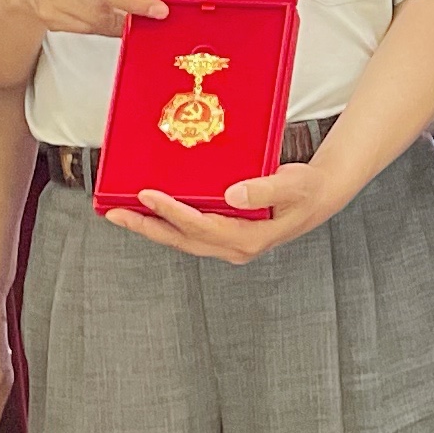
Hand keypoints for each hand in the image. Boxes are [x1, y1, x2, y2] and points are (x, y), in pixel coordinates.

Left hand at [106, 147, 372, 265]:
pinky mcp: (225, 237)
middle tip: (114, 214)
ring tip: (120, 214)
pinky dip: (166, 224)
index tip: (148, 195)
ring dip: (150, 227)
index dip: (172, 211)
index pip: (201, 226)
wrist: (319, 197)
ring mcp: (228, 245)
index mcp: (248, 238)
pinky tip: (150, 212)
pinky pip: (189, 234)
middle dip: (146, 226)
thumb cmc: (307, 189)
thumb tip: (231, 195)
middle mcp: (234, 247)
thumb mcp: (293, 184)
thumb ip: (265, 187)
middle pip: (181, 240)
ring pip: (181, 240)